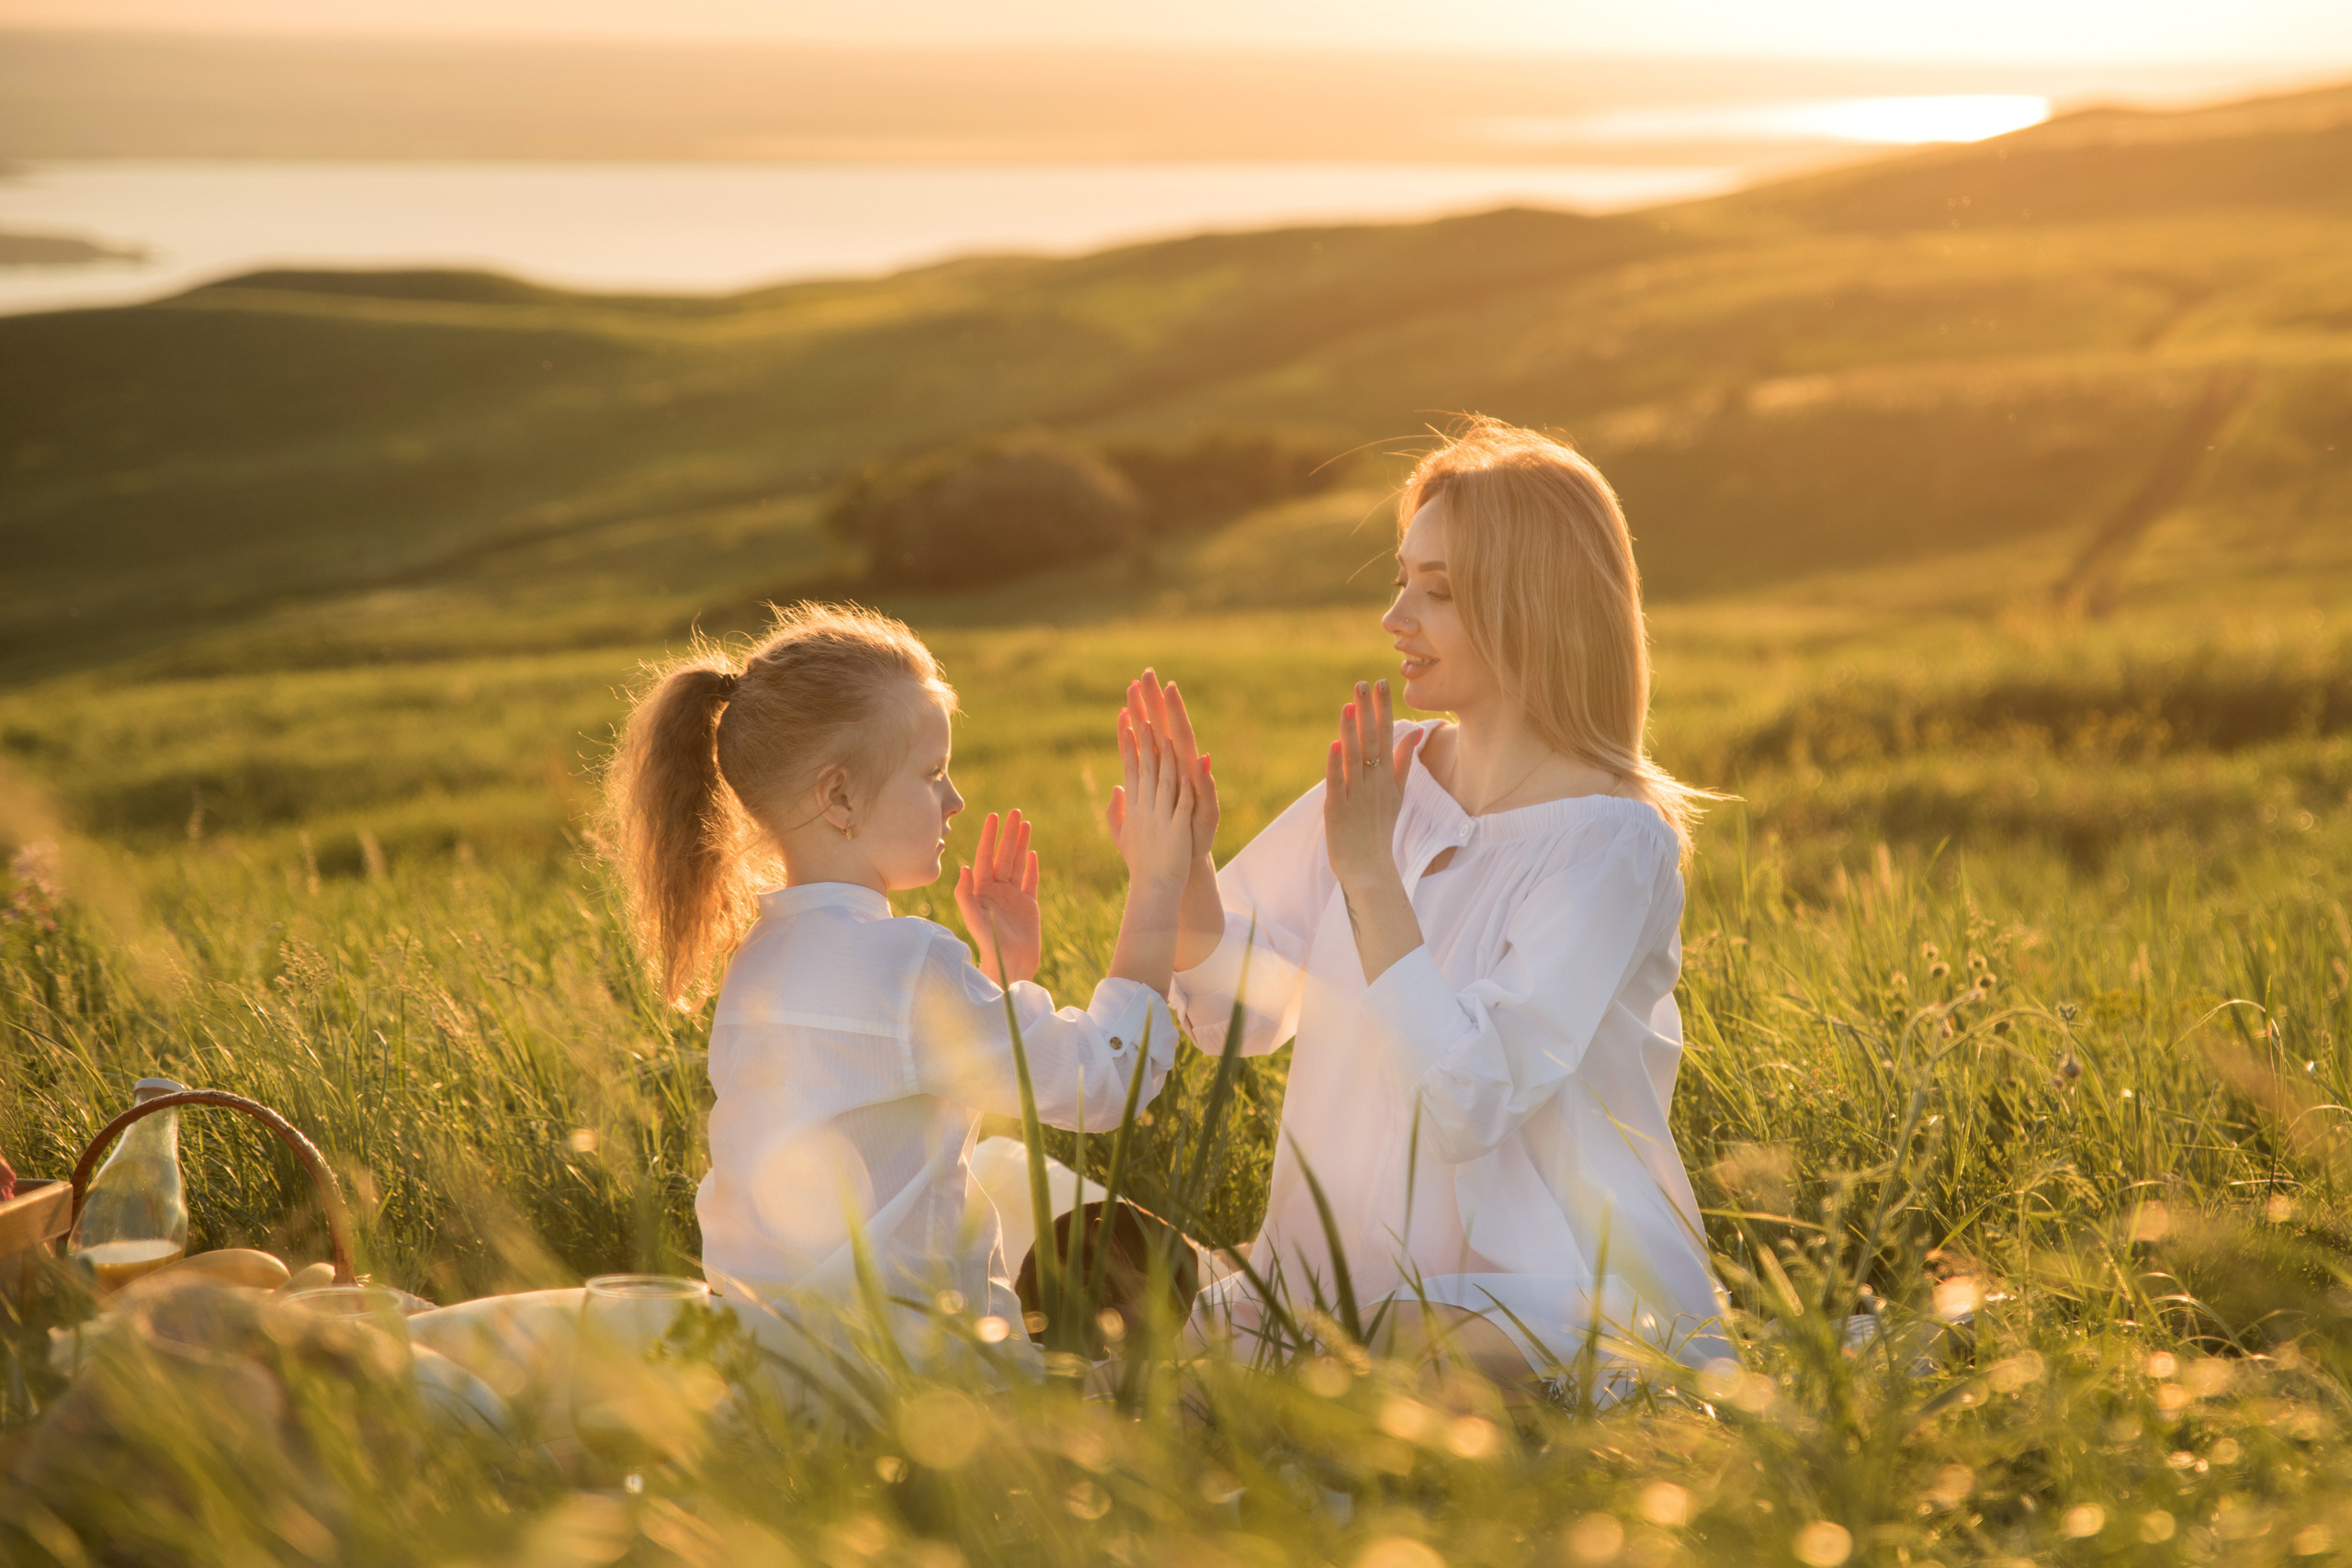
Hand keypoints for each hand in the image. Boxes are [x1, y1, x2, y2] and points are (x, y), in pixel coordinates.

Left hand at [954, 810, 1040, 984]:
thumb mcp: (974, 918)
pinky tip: (1033, 853)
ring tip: (1026, 824)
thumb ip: (966, 894)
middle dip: (1009, 833)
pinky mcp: (1028, 906)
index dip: (989, 836)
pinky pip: (1030, 881)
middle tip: (1015, 811)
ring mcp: (1013, 897)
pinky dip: (1032, 867)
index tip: (993, 816)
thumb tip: (963, 867)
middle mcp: (996, 890)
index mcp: (982, 890)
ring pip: (1018, 864)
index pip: (985, 856)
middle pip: (1003, 855)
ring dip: (1021, 844)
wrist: (1010, 964)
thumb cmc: (988, 943)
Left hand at [1106, 670, 1217, 853]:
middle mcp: (1177, 771)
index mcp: (1161, 772)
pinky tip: (1198, 758)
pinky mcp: (1203, 807)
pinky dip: (1200, 776)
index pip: (1148, 735)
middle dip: (1155, 702)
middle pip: (1164, 730)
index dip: (1140, 711)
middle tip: (1147, 673)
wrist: (1182, 865)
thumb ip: (1134, 796)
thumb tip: (1120, 782)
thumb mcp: (1143, 815)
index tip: (1131, 684)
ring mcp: (1191, 786)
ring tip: (1171, 695)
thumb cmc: (1163, 837)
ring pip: (1183, 748)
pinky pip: (1202, 790)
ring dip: (1178, 723)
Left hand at [1323, 678, 1423, 890]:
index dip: (1382, 709)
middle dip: (1368, 712)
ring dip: (1351, 732)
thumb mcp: (1397, 793)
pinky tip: (1334, 746)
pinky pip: (1337, 784)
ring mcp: (1356, 797)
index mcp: (1388, 777)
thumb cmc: (1380, 829)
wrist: (1371, 869)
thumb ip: (1404, 762)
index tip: (1381, 683)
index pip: (1387, 736)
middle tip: (1363, 683)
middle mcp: (1374, 784)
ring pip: (1354, 759)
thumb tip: (1414, 732)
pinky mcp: (1338, 810)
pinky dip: (1336, 766)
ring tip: (1349, 705)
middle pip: (1371, 742)